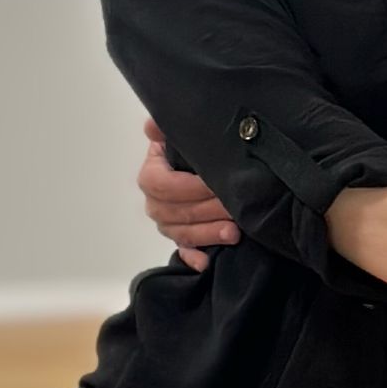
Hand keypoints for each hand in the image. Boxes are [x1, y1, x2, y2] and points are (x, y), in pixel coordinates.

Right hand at [138, 116, 238, 270]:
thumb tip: (152, 125)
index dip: (189, 186)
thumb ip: (164, 129)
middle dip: (207, 211)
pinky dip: (193, 258)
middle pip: (176, 212)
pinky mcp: (181, 238)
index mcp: (151, 175)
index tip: (214, 183)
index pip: (163, 184)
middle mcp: (154, 202)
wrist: (202, 165)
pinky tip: (206, 262)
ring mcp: (167, 223)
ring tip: (234, 232)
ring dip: (208, 234)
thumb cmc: (191, 150)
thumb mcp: (178, 135)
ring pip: (183, 233)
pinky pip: (183, 251)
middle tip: (234, 208)